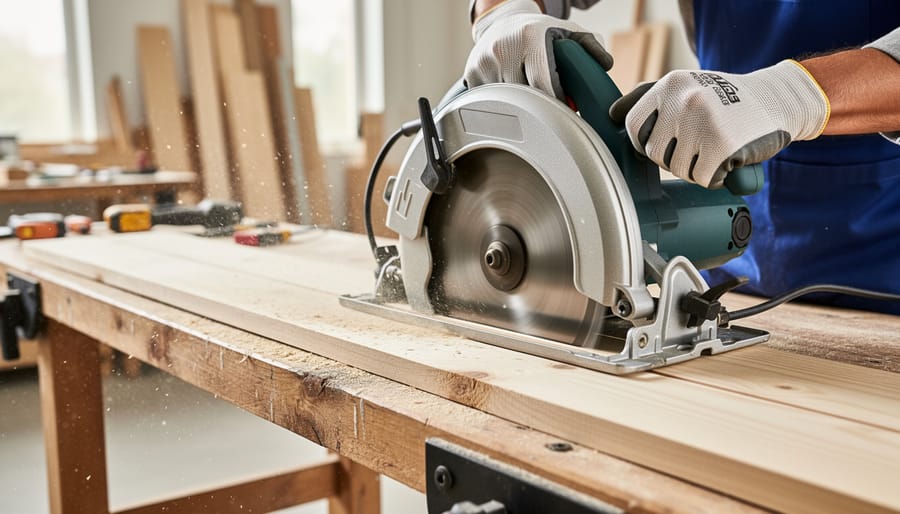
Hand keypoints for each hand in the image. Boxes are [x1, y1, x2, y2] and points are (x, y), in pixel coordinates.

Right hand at [464, 0, 612, 100]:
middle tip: (547, 109)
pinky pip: (490, 102)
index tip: (562, 112)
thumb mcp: (569, 33)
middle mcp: (504, 47)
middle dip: (538, 106)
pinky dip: (501, 104)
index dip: (555, 104)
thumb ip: (591, 47)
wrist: (503, 21)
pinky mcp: (471, 73)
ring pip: (507, 103)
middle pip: (525, 98)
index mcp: (531, 38)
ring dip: (519, 106)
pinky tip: (509, 94)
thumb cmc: (541, 32)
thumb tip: (604, 66)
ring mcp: (484, 61)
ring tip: (527, 97)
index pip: (544, 86)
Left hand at [609, 61, 829, 187]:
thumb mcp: (687, 85)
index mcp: (670, 85)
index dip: (645, 141)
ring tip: (715, 148)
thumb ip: (650, 98)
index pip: (633, 125)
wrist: (778, 99)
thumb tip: (612, 114)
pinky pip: (703, 178)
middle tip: (698, 144)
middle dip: (672, 157)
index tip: (662, 143)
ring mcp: (703, 124)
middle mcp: (683, 101)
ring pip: (677, 168)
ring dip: (695, 168)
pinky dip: (716, 177)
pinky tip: (729, 159)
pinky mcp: (722, 147)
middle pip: (653, 152)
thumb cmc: (726, 99)